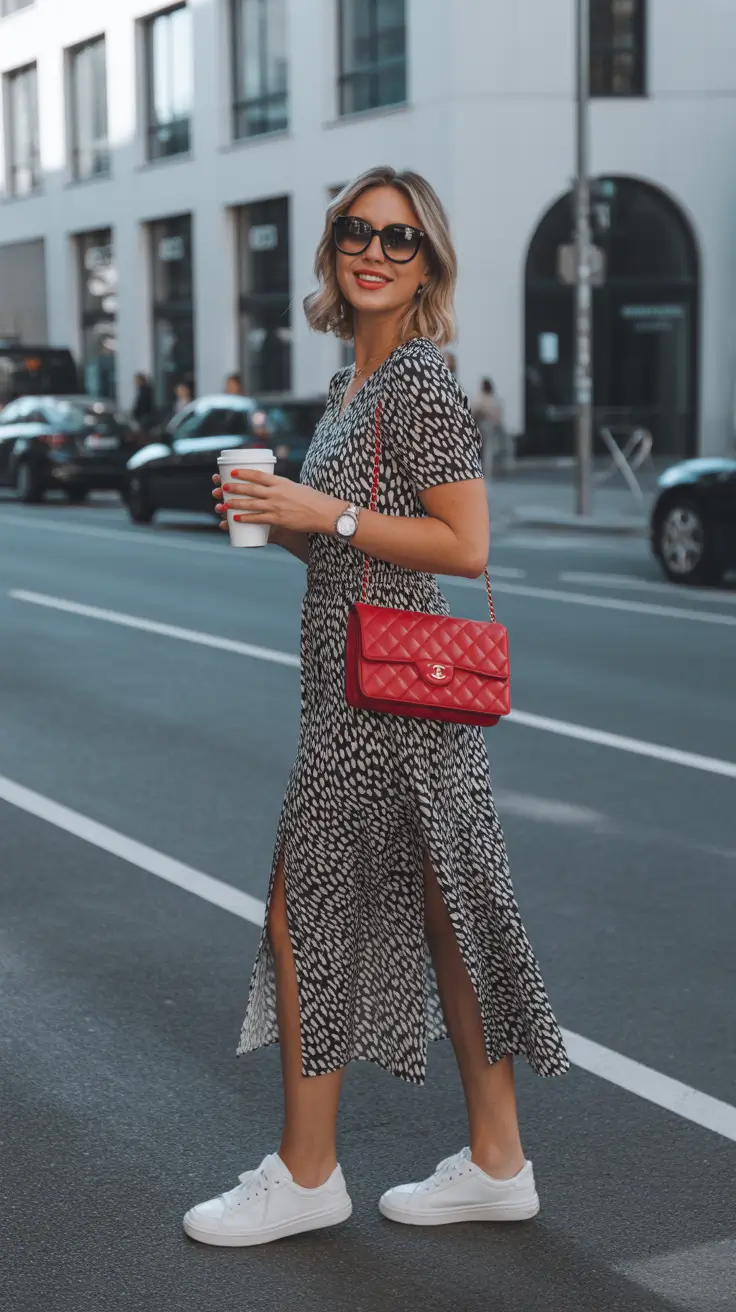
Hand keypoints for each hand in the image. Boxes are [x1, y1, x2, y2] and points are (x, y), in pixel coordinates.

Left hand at [214, 469, 342, 534]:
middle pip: (250, 489)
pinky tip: (236, 519)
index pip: (258, 475)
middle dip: (234, 488)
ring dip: (235, 504)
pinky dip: (245, 518)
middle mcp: (276, 492)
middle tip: (223, 488)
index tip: (232, 472)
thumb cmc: (313, 500)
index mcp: (281, 482)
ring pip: (251, 504)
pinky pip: (257, 518)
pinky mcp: (278, 519)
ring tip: (223, 504)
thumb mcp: (296, 487)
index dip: (243, 473)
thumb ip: (283, 488)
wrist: (324, 512)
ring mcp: (276, 506)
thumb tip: (273, 489)